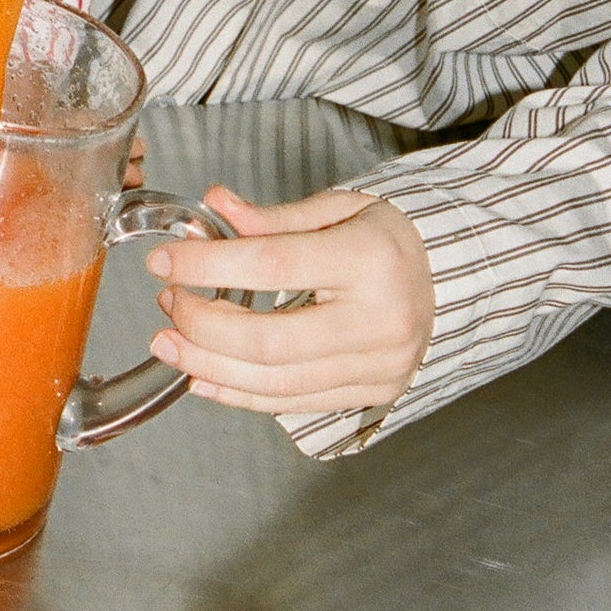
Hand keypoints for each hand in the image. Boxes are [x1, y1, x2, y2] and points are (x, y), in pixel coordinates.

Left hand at [146, 185, 433, 415]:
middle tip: (167, 303)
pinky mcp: (371, 394)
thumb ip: (273, 218)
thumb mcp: (337, 209)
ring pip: (274, 383)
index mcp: (372, 260)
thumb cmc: (386, 239)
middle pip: (268, 340)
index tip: (163, 262)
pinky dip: (237, 394)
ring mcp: (380, 366)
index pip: (272, 267)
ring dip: (208, 366)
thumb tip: (214, 206)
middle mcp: (381, 320)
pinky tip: (201, 375)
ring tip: (170, 342)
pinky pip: (290, 404)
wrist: (447, 278)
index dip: (207, 266)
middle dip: (202, 326)